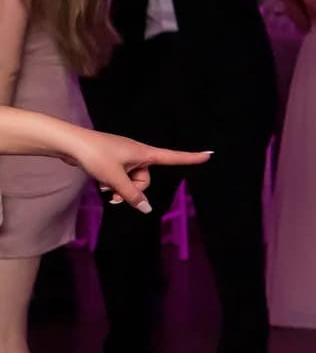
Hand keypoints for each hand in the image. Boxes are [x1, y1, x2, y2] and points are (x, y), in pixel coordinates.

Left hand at [62, 131, 208, 213]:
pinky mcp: (113, 159)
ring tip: (106, 188)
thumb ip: (132, 195)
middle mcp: (137, 153)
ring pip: (131, 179)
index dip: (191, 157)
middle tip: (116, 194)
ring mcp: (125, 156)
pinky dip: (114, 182)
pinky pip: (121, 175)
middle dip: (133, 189)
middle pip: (146, 178)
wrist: (69, 142)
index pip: (173, 157)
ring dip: (121, 188)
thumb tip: (147, 209)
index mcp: (144, 153)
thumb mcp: (115, 178)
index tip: (209, 155)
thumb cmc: (95, 155)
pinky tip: (102, 184)